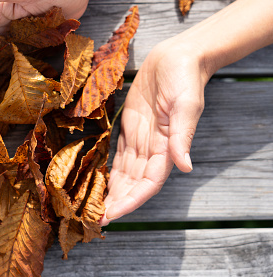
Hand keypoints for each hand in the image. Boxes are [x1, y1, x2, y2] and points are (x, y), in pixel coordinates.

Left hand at [100, 39, 209, 225]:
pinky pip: (117, 155)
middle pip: (133, 184)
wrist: (176, 57)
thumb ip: (182, 136)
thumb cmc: (185, 78)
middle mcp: (153, 149)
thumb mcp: (186, 105)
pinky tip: (95, 181)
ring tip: (91, 207)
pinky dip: (107, 170)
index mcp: (167, 147)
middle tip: (92, 219)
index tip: (111, 216)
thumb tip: (186, 166)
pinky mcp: (129, 127)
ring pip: (123, 173)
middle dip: (115, 202)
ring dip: (110, 191)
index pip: (148, 184)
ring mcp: (140, 139)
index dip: (130, 201)